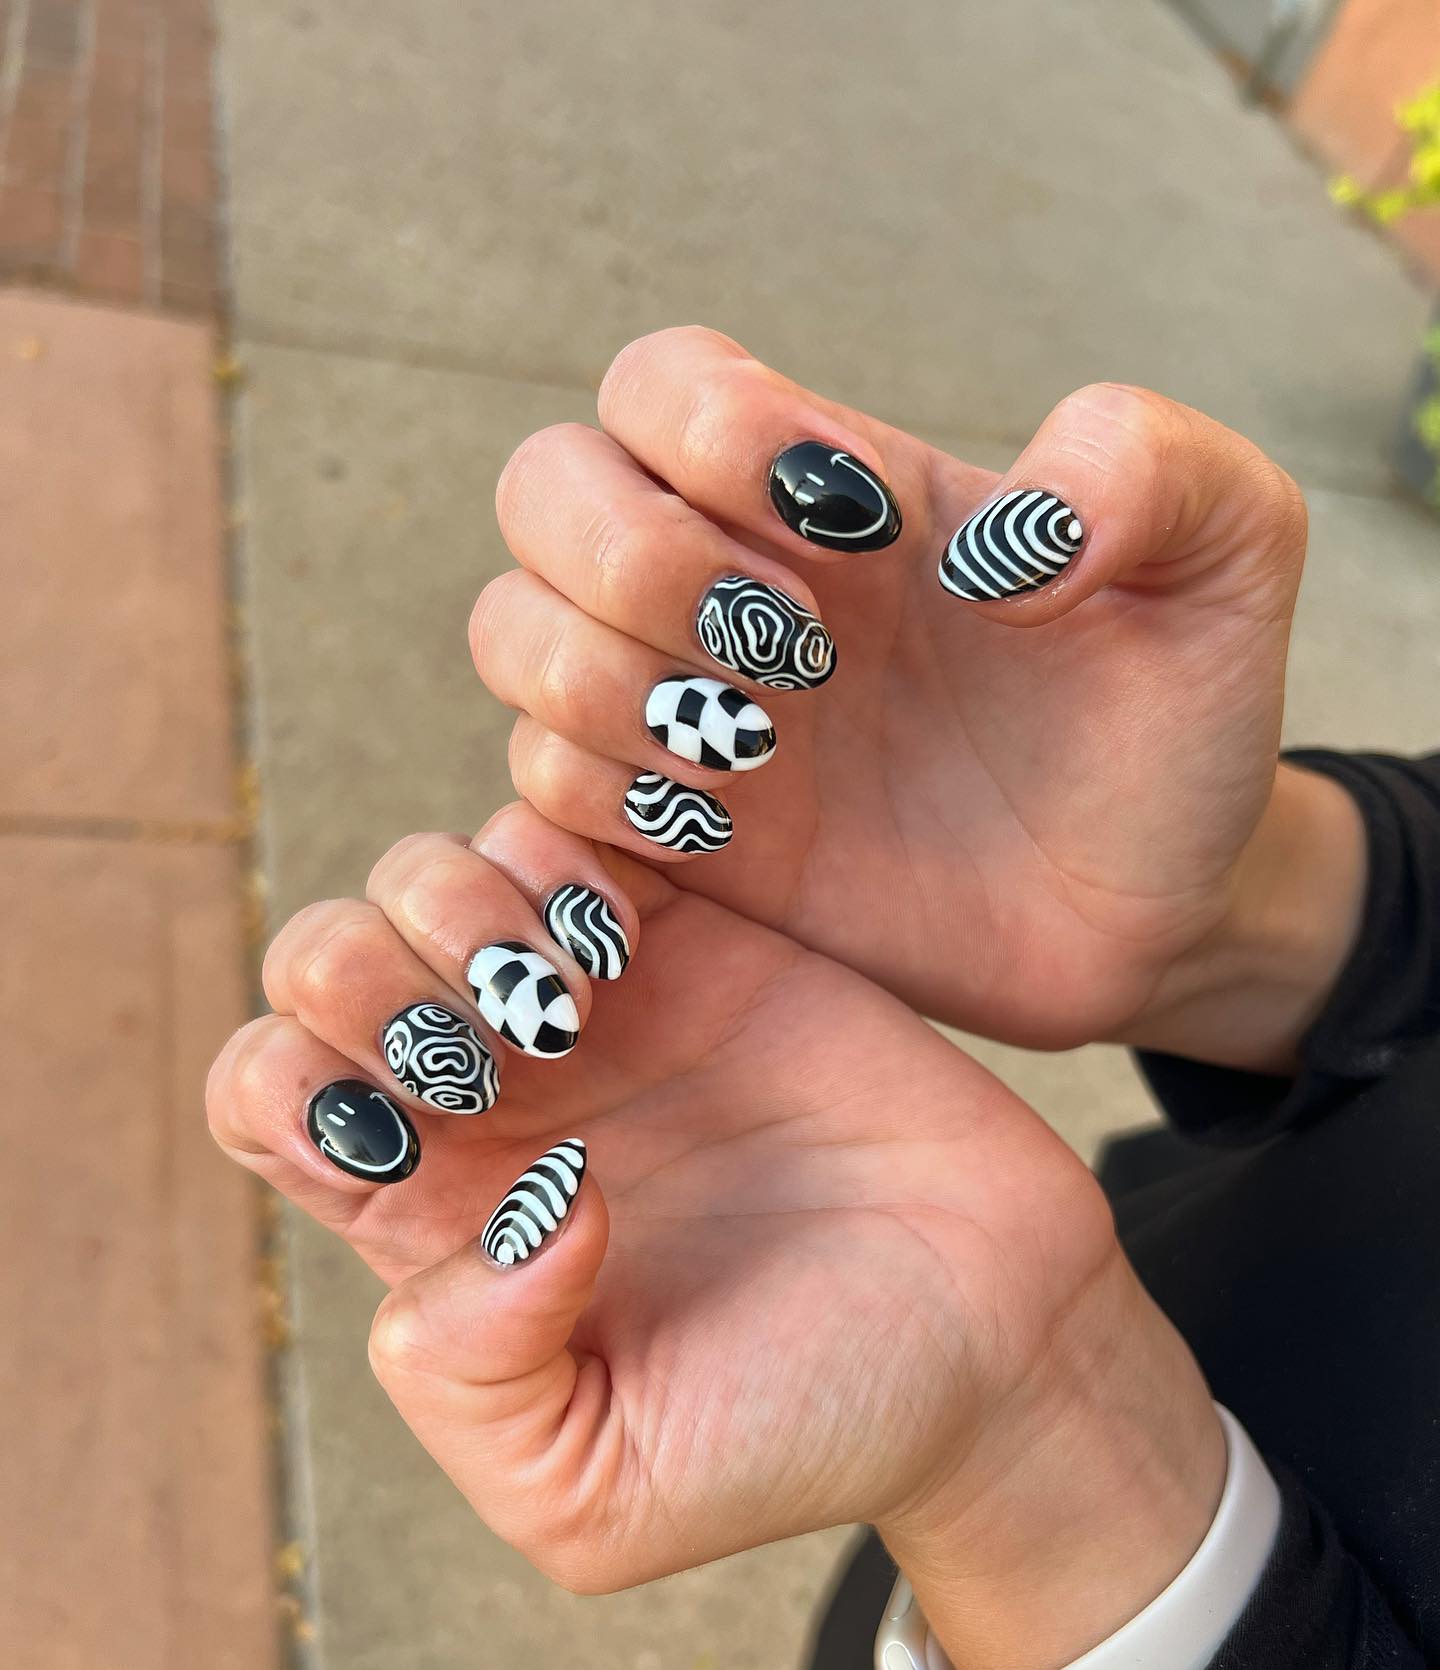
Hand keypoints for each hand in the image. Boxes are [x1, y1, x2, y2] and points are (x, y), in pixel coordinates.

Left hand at [207, 805, 1222, 1669]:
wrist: (994, 1335)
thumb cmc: (801, 1426)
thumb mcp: (601, 1492)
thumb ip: (475, 1388)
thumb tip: (495, 1217)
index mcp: (437, 1219)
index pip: (274, 1095)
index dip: (292, 1082)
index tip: (411, 1134)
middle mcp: (493, 1099)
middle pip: (327, 963)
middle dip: (362, 970)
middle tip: (495, 1038)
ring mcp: (595, 1002)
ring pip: (432, 873)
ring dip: (462, 904)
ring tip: (584, 993)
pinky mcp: (698, 932)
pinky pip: (577, 826)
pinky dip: (569, 847)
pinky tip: (636, 932)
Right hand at [475, 328, 1357, 1066]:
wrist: (1152, 908)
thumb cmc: (1179, 722)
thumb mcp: (1229, 560)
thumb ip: (1157, 472)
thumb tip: (1002, 534)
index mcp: (838, 491)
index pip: (663, 384)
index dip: (707, 430)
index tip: (851, 531)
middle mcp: (735, 582)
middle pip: (544, 489)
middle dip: (628, 560)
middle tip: (789, 653)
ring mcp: (692, 712)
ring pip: (515, 638)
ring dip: (604, 685)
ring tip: (762, 756)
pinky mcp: (677, 843)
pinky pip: (544, 794)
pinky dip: (602, 805)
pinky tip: (731, 836)